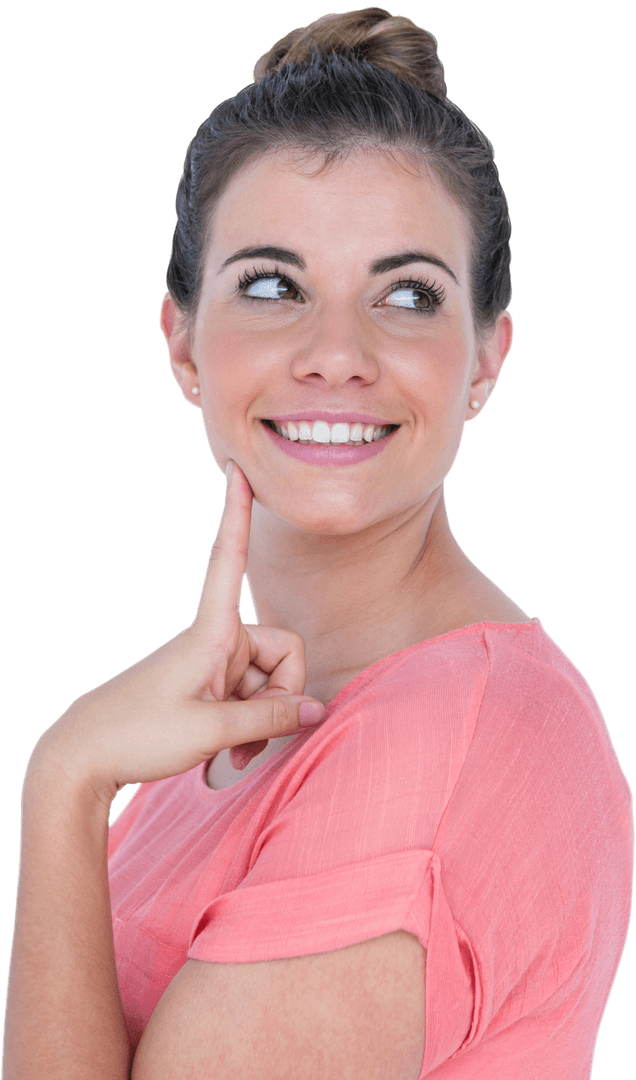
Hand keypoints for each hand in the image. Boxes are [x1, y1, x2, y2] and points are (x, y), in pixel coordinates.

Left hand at [31, 460, 325, 803]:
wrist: (86, 758)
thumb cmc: (139, 735)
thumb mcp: (212, 732)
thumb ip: (270, 720)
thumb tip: (316, 709)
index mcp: (210, 634)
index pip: (227, 560)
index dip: (235, 515)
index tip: (238, 471)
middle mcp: (215, 640)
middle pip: (284, 653)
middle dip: (280, 699)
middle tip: (251, 742)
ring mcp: (212, 664)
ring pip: (269, 683)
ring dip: (260, 722)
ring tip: (233, 754)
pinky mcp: (208, 685)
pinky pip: (249, 698)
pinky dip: (247, 727)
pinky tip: (229, 756)